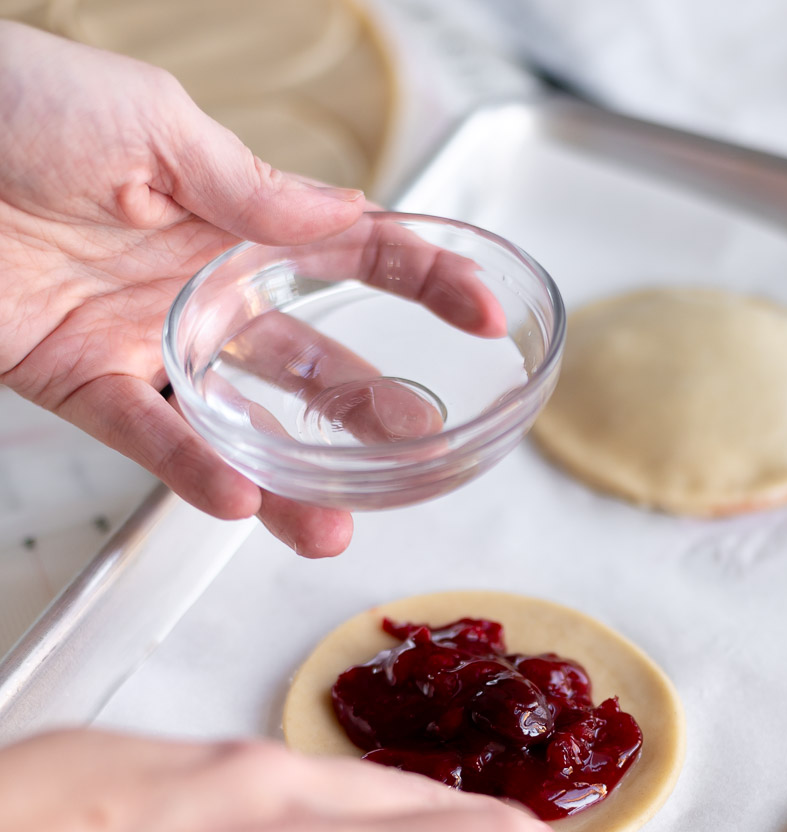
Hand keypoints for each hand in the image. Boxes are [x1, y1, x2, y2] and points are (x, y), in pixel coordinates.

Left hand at [0, 23, 502, 555]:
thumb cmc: (13, 100)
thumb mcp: (154, 125)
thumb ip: (252, 192)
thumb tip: (344, 219)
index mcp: (230, 214)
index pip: (351, 253)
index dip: (424, 282)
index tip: (486, 314)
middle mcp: (199, 286)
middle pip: (309, 361)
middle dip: (371, 409)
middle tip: (420, 450)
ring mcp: (147, 342)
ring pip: (242, 424)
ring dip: (292, 478)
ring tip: (339, 523)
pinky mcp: (85, 385)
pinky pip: (152, 438)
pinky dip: (195, 466)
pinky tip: (241, 494)